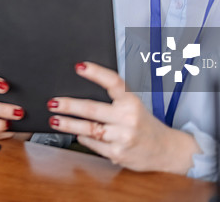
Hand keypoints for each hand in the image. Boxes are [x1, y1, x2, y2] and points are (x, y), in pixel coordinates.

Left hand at [47, 61, 200, 173]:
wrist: (166, 150)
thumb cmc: (144, 124)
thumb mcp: (134, 105)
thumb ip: (114, 99)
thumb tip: (81, 92)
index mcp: (132, 101)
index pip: (113, 82)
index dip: (96, 73)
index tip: (79, 66)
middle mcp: (128, 118)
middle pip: (92, 109)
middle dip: (69, 105)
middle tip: (53, 102)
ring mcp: (123, 137)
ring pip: (89, 129)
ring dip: (68, 124)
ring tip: (55, 120)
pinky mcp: (118, 153)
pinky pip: (93, 144)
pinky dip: (82, 138)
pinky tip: (76, 133)